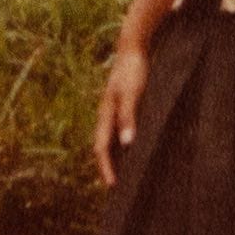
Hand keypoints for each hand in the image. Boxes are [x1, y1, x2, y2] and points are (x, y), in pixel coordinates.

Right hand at [94, 45, 148, 186]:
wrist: (132, 48)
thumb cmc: (133, 71)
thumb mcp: (132, 94)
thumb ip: (128, 117)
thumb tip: (126, 144)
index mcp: (105, 114)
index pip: (101, 148)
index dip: (105, 168)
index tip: (112, 186)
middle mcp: (105, 114)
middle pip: (102, 146)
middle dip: (106, 166)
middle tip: (114, 186)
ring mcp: (111, 109)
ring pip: (108, 139)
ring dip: (113, 156)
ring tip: (122, 172)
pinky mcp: (120, 105)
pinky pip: (116, 130)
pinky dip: (120, 144)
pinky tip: (131, 147)